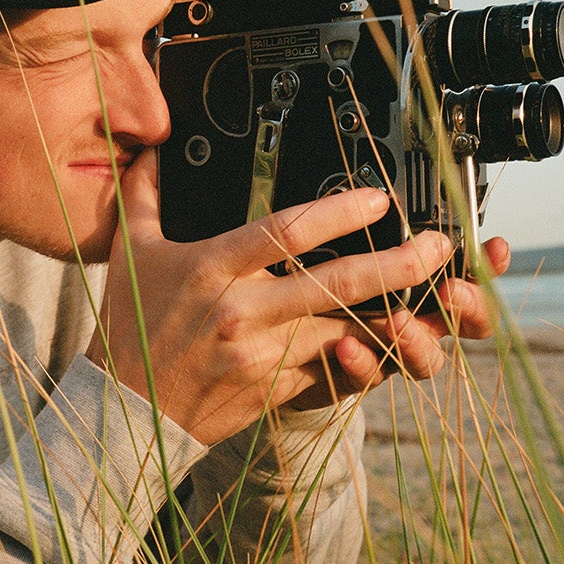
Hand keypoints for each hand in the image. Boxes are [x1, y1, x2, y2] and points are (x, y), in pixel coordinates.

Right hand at [88, 147, 498, 444]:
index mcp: (212, 268)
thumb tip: (151, 150)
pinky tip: (401, 339)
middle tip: (437, 248)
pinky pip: (334, 371)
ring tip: (437, 295)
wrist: (126, 412)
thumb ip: (146, 196)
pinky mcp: (275, 391)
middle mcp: (243, 311)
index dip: (338, 213)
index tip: (378, 199)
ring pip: (345, 331)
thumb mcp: (130, 253)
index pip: (286, 233)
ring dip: (394, 314)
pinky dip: (368, 356)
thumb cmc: (131, 329)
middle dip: (396, 265)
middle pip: (335, 284)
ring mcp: (263, 356)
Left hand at [281, 235, 508, 411]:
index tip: (495, 247)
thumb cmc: (311, 281)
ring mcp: (389, 350)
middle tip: (451, 291)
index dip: (489, 263)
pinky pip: (371, 376)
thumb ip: (367, 235)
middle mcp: (414, 319)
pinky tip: (346, 346)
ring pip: (426, 358)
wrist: (272, 337)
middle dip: (468, 306)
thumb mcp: (337, 248)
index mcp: (419, 284)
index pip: (469, 274)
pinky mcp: (357, 376)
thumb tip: (380, 197)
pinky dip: (364, 361)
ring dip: (416, 339)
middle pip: (466, 322)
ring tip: (395, 322)